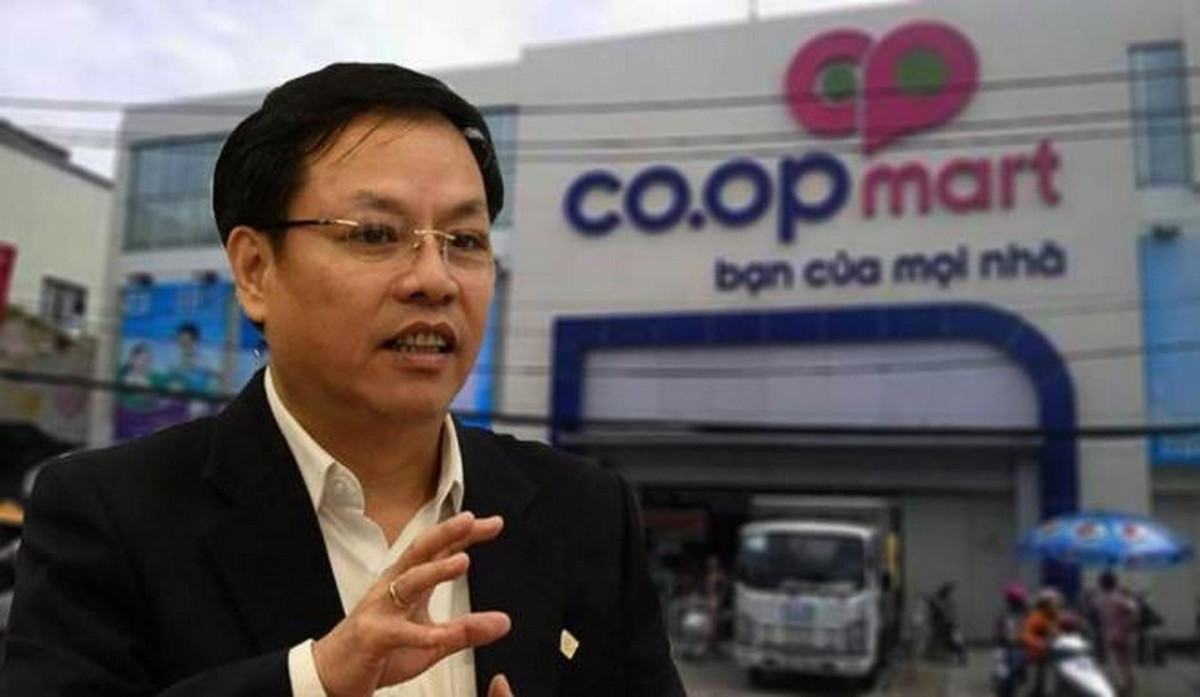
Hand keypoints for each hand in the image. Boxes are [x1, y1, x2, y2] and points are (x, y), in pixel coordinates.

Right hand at [312, 512, 509, 696]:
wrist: (334, 676)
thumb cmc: (380, 651)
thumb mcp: (431, 640)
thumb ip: (465, 630)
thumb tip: (504, 622)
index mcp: (407, 583)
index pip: (438, 550)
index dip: (464, 534)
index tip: (495, 523)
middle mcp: (392, 588)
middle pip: (419, 552)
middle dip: (445, 533)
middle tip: (470, 519)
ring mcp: (380, 610)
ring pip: (409, 583)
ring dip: (436, 570)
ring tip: (463, 561)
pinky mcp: (372, 637)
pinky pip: (398, 633)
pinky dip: (420, 634)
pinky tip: (440, 635)